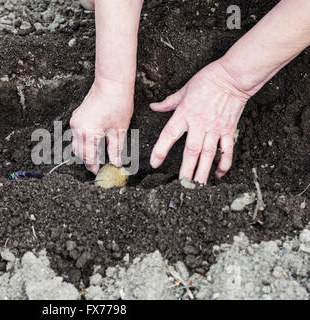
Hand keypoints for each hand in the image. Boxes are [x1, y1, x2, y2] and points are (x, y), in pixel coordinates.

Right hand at [70, 79, 133, 173]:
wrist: (111, 83)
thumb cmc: (117, 104)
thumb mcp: (119, 130)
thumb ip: (115, 149)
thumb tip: (116, 163)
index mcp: (88, 133)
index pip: (89, 158)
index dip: (95, 167)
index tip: (101, 173)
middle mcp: (77, 128)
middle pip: (79, 153)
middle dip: (88, 161)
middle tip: (99, 166)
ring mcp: (75, 121)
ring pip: (76, 144)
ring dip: (85, 151)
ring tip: (98, 155)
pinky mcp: (76, 116)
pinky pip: (77, 134)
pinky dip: (84, 141)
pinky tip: (95, 142)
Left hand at [149, 60, 251, 183]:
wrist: (234, 77)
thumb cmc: (208, 80)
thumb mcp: (185, 88)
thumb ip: (169, 102)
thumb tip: (154, 107)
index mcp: (185, 113)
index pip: (169, 134)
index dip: (161, 149)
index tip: (155, 163)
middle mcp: (199, 123)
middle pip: (191, 150)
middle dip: (186, 169)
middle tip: (181, 185)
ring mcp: (215, 128)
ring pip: (208, 154)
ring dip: (203, 171)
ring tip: (198, 186)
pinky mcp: (229, 130)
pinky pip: (226, 150)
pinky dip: (224, 163)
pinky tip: (219, 174)